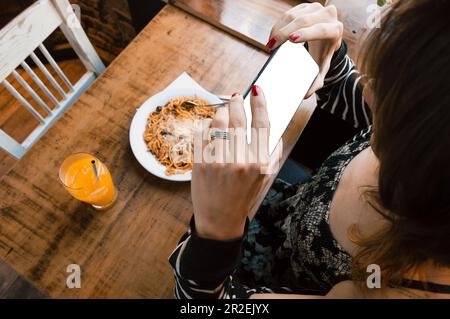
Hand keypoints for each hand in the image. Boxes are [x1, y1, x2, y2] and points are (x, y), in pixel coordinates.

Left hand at [191, 86, 269, 240]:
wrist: (220, 219)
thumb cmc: (244, 196)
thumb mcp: (264, 176)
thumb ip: (270, 150)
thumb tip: (267, 121)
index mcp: (259, 162)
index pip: (262, 123)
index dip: (260, 103)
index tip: (257, 91)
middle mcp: (239, 160)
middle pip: (238, 118)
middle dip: (236, 102)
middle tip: (235, 97)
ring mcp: (217, 161)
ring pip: (217, 121)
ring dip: (220, 111)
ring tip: (223, 112)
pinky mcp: (200, 163)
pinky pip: (201, 132)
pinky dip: (206, 124)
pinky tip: (210, 126)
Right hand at [267, 2, 342, 96]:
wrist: (327, 36)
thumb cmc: (323, 53)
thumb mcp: (321, 67)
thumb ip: (316, 81)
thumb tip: (306, 95)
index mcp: (334, 30)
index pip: (321, 29)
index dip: (307, 33)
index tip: (292, 39)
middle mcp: (327, 15)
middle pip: (303, 21)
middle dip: (284, 32)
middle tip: (271, 46)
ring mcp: (316, 8)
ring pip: (293, 15)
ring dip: (278, 29)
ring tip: (270, 44)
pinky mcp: (305, 6)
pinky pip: (288, 13)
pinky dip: (278, 24)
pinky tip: (273, 36)